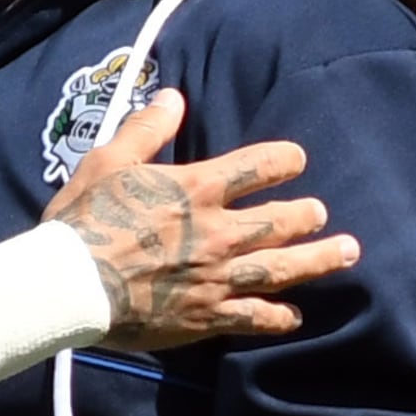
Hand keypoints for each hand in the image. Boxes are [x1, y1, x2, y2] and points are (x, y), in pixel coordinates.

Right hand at [48, 90, 356, 353]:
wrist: (70, 286)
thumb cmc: (84, 220)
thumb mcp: (109, 162)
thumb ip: (147, 129)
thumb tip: (174, 97)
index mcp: (197, 190)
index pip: (258, 167)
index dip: (284, 160)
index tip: (297, 160)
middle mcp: (218, 233)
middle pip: (281, 221)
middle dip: (309, 215)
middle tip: (322, 213)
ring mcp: (216, 278)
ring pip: (281, 269)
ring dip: (318, 260)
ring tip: (346, 252)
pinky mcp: (206, 316)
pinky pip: (254, 318)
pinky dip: (278, 317)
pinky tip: (294, 316)